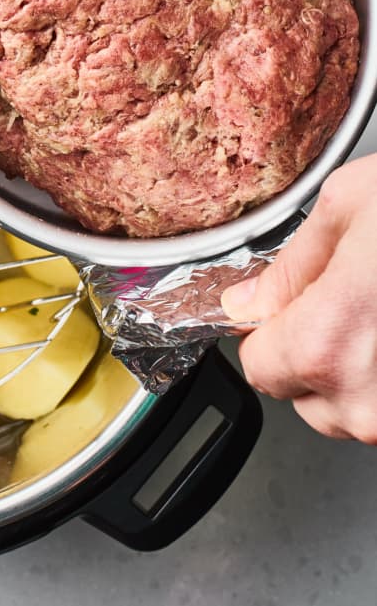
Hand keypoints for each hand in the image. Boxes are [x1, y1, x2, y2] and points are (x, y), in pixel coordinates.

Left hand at [221, 153, 376, 443]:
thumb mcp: (348, 207)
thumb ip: (289, 266)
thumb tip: (248, 300)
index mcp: (323, 344)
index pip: (256, 367)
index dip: (266, 331)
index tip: (286, 305)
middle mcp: (364, 398)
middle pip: (301, 392)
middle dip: (312, 351)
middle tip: (347, 300)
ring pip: (350, 406)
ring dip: (355, 367)